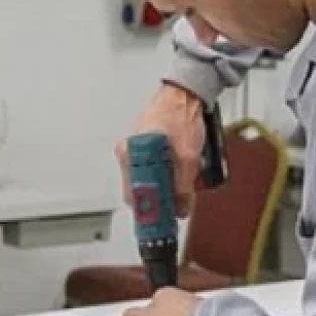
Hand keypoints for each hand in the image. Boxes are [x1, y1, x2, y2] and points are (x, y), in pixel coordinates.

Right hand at [115, 82, 204, 216]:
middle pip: (138, 190)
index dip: (149, 210)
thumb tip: (181, 209)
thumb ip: (184, 187)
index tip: (161, 220)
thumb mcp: (188, 157)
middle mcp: (127, 152)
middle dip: (157, 200)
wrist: (184, 95)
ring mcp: (133, 149)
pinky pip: (148, 170)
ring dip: (161, 188)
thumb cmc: (181, 116)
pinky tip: (175, 173)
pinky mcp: (142, 147)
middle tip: (175, 204)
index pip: (133, 195)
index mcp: (131, 153)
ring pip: (144, 181)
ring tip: (179, 185)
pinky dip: (161, 176)